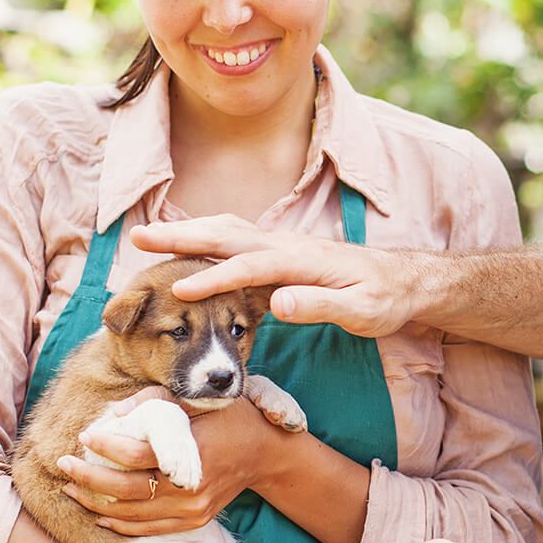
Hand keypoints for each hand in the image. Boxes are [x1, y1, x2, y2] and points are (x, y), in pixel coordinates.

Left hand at [58, 388, 287, 535]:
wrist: (265, 454)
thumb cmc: (231, 419)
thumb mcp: (199, 401)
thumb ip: (157, 402)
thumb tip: (115, 412)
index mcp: (191, 454)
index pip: (135, 455)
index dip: (104, 446)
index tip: (84, 436)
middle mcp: (190, 488)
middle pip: (126, 490)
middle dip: (88, 478)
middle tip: (63, 465)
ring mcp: (192, 509)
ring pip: (133, 514)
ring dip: (96, 503)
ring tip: (71, 488)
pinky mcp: (193, 521)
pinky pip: (149, 529)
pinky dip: (121, 524)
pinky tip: (100, 513)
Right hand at [129, 215, 424, 337]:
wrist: (404, 280)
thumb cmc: (384, 300)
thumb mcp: (362, 311)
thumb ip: (321, 307)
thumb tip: (279, 303)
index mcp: (302, 262)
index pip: (249, 268)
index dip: (213, 278)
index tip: (177, 290)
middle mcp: (287, 245)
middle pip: (227, 235)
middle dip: (182, 237)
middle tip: (138, 237)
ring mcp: (282, 245)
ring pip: (228, 231)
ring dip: (188, 232)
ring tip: (149, 236)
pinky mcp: (281, 252)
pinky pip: (236, 239)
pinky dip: (207, 236)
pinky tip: (187, 244)